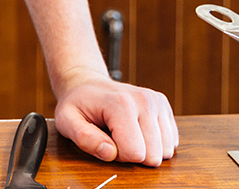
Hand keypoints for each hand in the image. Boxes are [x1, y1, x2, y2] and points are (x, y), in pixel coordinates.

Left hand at [53, 71, 177, 165]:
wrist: (87, 84)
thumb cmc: (78, 104)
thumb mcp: (66, 121)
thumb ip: (84, 138)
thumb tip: (109, 152)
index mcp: (121, 104)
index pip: (134, 153)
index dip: (117, 155)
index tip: (105, 139)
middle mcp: (144, 100)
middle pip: (153, 155)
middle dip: (131, 153)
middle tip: (114, 136)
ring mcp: (157, 102)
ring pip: (165, 151)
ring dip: (144, 148)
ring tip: (124, 131)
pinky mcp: (164, 106)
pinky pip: (171, 142)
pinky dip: (154, 142)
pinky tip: (136, 129)